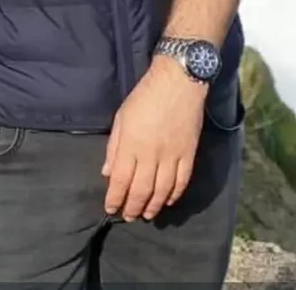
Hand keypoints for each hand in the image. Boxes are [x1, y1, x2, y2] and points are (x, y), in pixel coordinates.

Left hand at [102, 57, 205, 221]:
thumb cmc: (145, 95)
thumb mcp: (122, 116)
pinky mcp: (189, 152)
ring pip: (162, 190)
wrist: (178, 81)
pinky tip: (168, 200)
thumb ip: (114, 146)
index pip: (120, 180)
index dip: (114, 198)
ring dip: (153, 206)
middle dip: (132, 207)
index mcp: (131, 144)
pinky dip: (175, 194)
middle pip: (141, 190)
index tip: (111, 208)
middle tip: (129, 216)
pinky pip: (182, 181)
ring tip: (147, 214)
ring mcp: (172, 155)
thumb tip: (107, 172)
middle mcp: (151, 154)